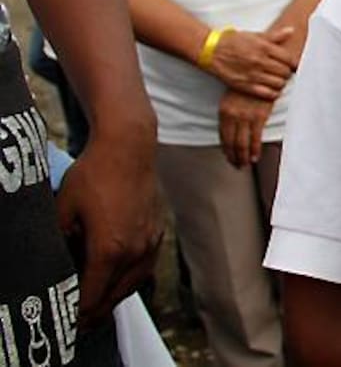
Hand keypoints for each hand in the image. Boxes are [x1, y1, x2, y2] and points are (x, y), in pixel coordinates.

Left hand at [56, 127, 162, 328]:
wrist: (129, 147)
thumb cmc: (95, 173)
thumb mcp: (63, 210)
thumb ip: (60, 243)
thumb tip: (58, 263)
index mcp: (110, 250)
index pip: (92, 297)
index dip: (78, 312)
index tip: (68, 317)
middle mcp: (135, 251)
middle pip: (114, 297)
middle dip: (95, 310)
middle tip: (80, 317)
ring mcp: (150, 242)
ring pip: (132, 285)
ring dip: (114, 296)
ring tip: (98, 302)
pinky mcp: (157, 232)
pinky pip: (144, 268)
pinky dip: (129, 279)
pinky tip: (118, 276)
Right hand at [206, 28, 297, 98]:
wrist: (212, 51)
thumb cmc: (234, 42)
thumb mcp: (255, 35)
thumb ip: (275, 36)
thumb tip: (291, 30)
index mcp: (264, 47)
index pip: (289, 59)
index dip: (294, 63)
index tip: (293, 64)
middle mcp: (260, 61)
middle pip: (285, 72)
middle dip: (288, 72)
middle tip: (285, 72)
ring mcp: (253, 74)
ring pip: (279, 83)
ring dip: (281, 82)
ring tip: (278, 79)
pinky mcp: (246, 86)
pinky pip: (267, 93)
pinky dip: (274, 92)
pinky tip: (272, 89)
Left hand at [219, 90, 273, 167]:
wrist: (263, 73)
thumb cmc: (249, 85)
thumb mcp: (234, 98)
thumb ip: (232, 113)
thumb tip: (234, 129)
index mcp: (224, 111)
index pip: (223, 136)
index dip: (226, 150)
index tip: (229, 157)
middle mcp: (232, 115)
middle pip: (231, 143)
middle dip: (234, 157)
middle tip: (238, 165)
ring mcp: (245, 116)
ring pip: (242, 143)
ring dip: (244, 157)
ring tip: (246, 164)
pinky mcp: (259, 116)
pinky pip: (255, 138)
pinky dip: (255, 150)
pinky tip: (255, 157)